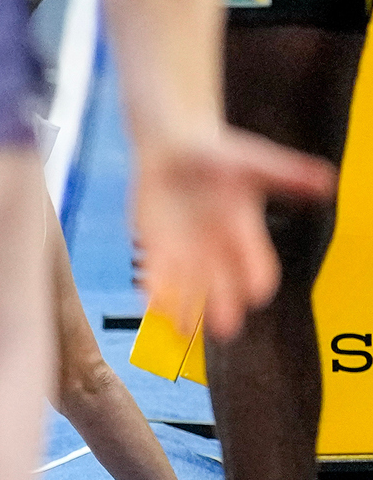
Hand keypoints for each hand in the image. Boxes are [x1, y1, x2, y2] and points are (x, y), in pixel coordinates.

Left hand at [134, 125, 336, 339]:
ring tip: (182, 330)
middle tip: (224, 329)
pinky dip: (155, 293)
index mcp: (244, 231)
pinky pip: (158, 277)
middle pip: (224, 285)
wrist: (173, 149)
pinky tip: (151, 309)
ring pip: (191, 289)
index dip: (258, 278)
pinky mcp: (157, 248)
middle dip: (223, 306)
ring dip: (186, 310)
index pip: (258, 263)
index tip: (257, 293)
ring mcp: (187, 251)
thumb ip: (286, 174)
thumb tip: (329, 181)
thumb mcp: (251, 162)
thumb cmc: (215, 155)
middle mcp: (216, 248)